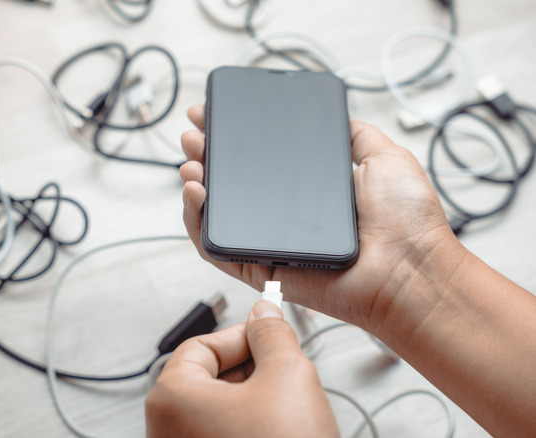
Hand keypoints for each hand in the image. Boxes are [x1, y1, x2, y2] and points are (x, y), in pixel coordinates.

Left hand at [145, 300, 337, 437]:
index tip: (268, 335)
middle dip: (249, 370)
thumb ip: (272, 335)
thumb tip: (264, 314)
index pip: (201, 345)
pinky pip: (219, 437)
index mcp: (170, 399)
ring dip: (252, 402)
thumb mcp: (288, 377)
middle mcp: (165, 431)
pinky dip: (248, 429)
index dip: (242, 336)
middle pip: (206, 379)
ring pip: (216, 412)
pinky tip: (279, 434)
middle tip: (284, 371)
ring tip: (287, 411)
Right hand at [180, 105, 464, 339]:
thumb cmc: (407, 223)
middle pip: (231, 183)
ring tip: (191, 162)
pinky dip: (196, 222)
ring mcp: (270, 242)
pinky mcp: (259, 269)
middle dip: (206, 153)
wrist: (411, 271)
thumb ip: (356, 136)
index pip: (259, 159)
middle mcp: (285, 216)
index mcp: (307, 190)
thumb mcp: (386, 158)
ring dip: (195, 184)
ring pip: (216, 215)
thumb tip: (334, 117)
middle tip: (195, 134)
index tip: (215, 113)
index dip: (233, 136)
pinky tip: (196, 194)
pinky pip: (216, 248)